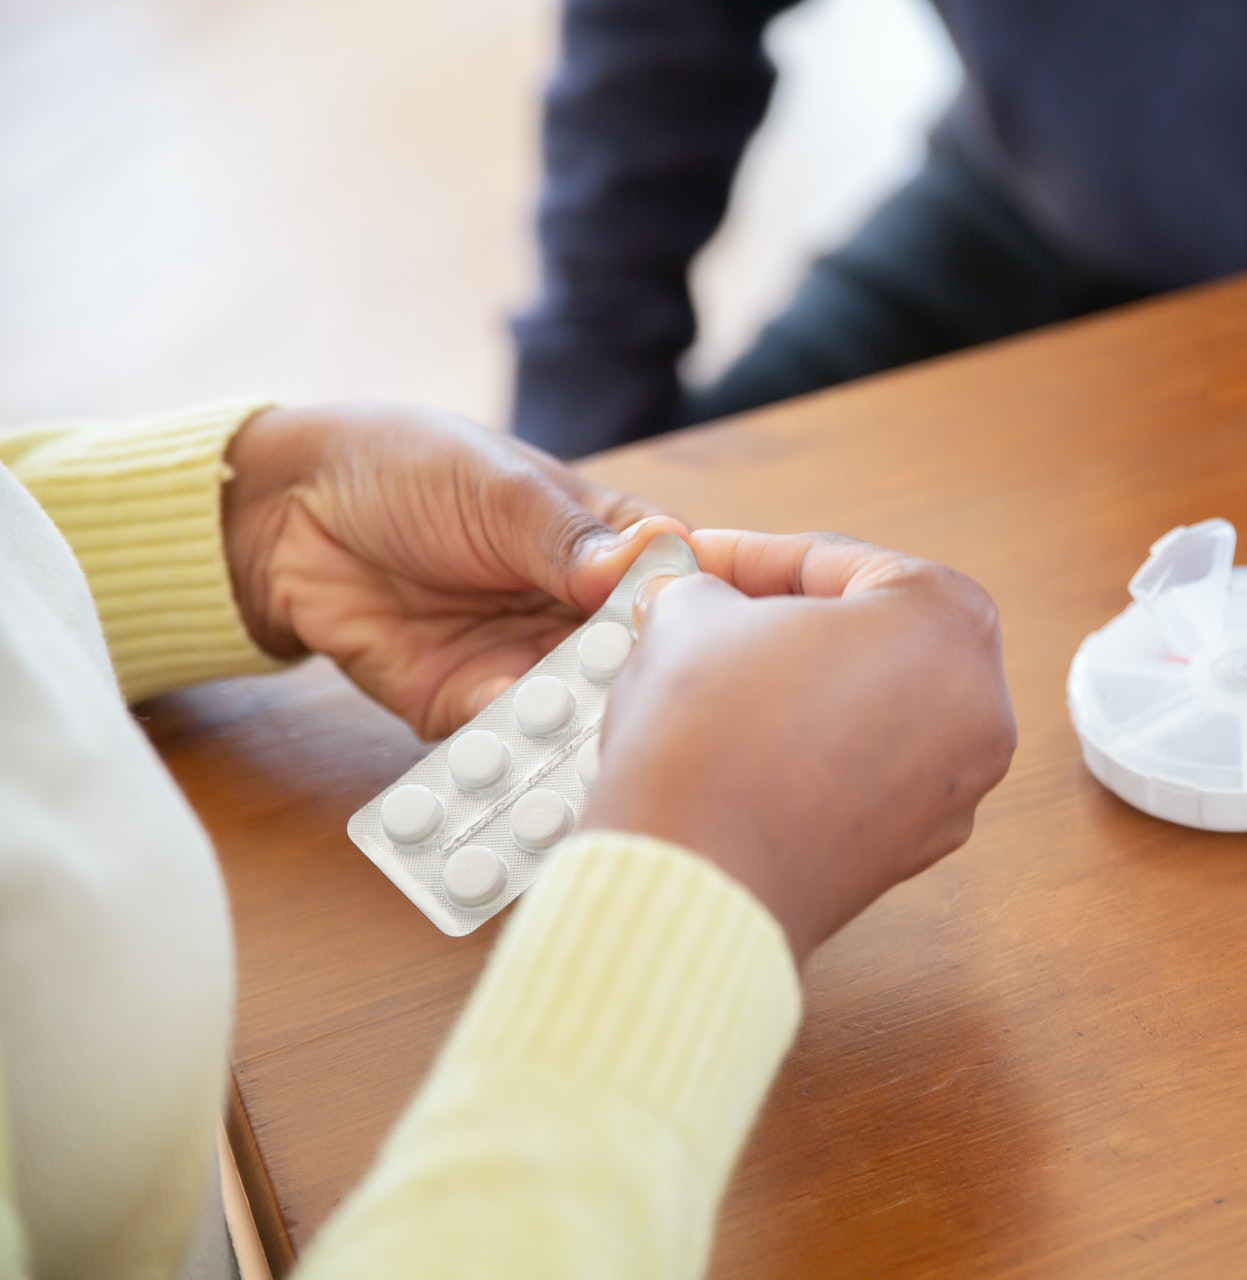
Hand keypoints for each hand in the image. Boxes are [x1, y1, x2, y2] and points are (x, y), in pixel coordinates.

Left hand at [221, 403, 680, 736]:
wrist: (288, 513)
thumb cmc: (407, 469)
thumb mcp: (497, 489)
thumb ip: (568, 540)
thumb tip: (641, 566)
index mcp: (609, 546)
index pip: (680, 583)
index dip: (704, 613)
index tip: (720, 637)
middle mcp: (582, 614)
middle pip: (640, 664)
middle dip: (650, 689)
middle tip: (664, 711)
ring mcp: (530, 665)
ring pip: (582, 712)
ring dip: (589, 729)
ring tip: (601, 744)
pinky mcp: (469, 708)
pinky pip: (507, 741)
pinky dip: (519, 749)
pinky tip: (527, 747)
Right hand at [582, 531, 1017, 963]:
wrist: (694, 879)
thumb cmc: (710, 733)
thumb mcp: (692, 613)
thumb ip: (707, 589)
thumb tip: (699, 601)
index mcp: (951, 619)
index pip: (834, 562)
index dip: (744, 556)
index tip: (693, 561)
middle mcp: (980, 705)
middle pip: (866, 636)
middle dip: (780, 624)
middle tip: (707, 617)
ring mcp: (955, 787)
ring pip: (866, 710)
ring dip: (794, 690)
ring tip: (712, 682)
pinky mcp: (913, 850)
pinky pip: (860, 776)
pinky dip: (808, 756)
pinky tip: (739, 751)